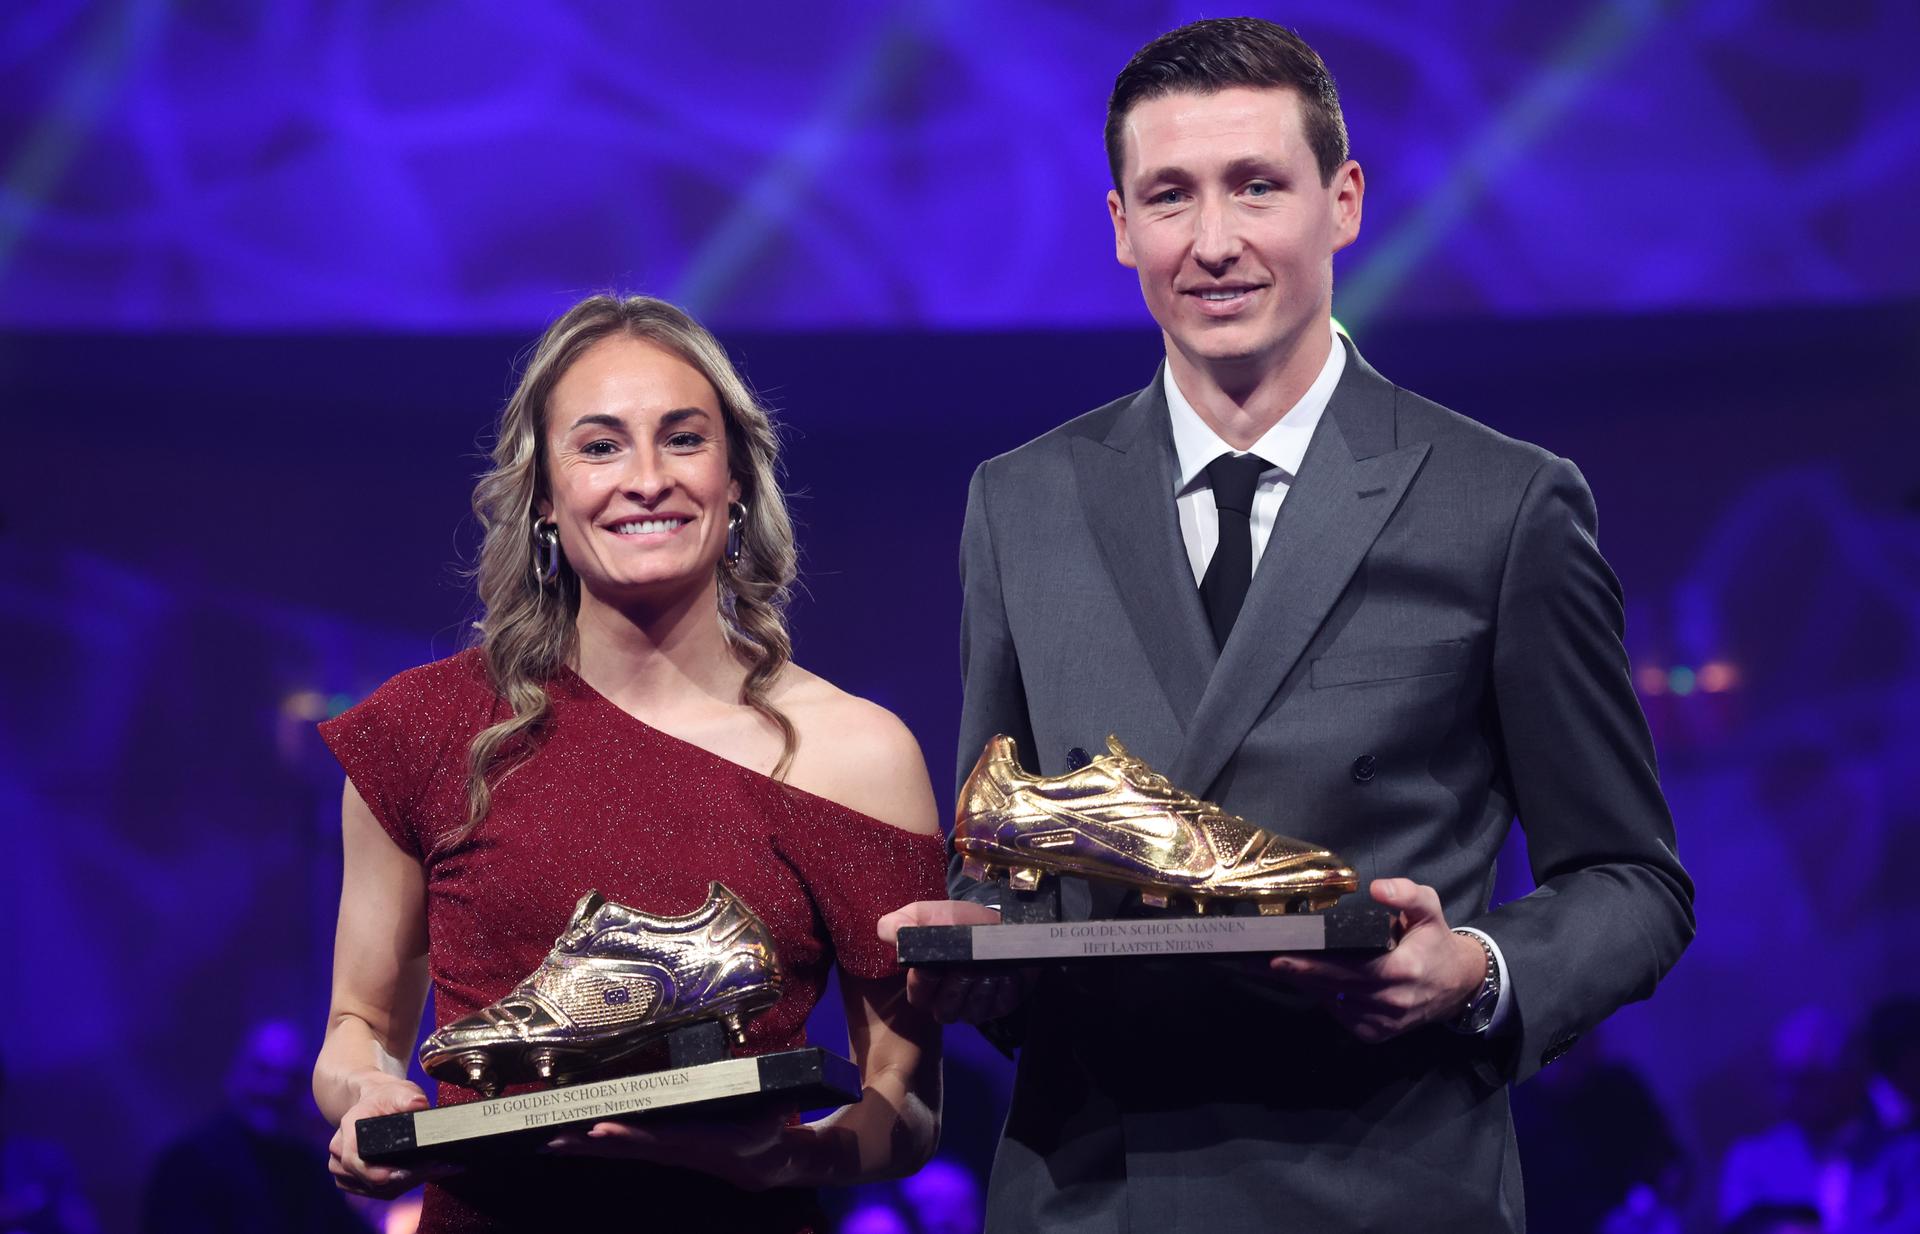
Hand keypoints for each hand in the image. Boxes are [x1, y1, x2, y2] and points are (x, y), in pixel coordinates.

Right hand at [329, 1076, 455, 1198]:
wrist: (376, 1103)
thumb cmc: (387, 1097)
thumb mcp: (399, 1091)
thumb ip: (407, 1097)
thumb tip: (418, 1104)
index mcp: (348, 1129)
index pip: (355, 1159)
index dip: (377, 1172)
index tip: (406, 1173)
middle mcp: (339, 1152)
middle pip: (368, 1179)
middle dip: (406, 1177)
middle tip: (439, 1168)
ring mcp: (343, 1169)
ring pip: (375, 1189)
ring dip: (407, 1184)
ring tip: (437, 1170)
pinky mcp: (353, 1181)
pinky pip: (376, 1192)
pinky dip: (401, 1187)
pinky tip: (424, 1175)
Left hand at [544, 1109, 799, 1189]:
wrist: (763, 1164)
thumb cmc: (766, 1131)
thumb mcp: (772, 1115)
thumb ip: (769, 1106)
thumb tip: (775, 1094)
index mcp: (700, 1140)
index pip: (659, 1137)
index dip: (630, 1134)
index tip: (601, 1128)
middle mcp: (675, 1149)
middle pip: (627, 1146)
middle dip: (591, 1143)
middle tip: (555, 1138)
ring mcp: (665, 1151)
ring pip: (620, 1150)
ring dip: (585, 1146)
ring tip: (550, 1141)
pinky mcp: (660, 1150)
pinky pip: (624, 1148)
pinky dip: (596, 1144)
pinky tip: (572, 1141)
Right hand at [877, 900, 1033, 1024]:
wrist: (998, 921)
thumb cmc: (958, 921)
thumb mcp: (926, 915)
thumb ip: (901, 922)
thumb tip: (887, 932)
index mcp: (924, 985)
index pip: (918, 996)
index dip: (925, 981)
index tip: (934, 964)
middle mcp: (946, 1002)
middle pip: (944, 1009)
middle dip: (957, 983)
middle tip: (968, 961)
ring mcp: (973, 1008)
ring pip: (971, 1011)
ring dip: (981, 984)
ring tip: (989, 964)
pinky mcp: (998, 1007)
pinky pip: (997, 1006)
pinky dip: (1002, 987)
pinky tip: (1005, 972)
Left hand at [1266, 878, 1486, 1042]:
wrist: (1459, 984)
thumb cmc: (1436, 941)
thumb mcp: (1429, 909)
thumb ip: (1407, 894)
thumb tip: (1378, 888)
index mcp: (1401, 972)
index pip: (1347, 970)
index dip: (1311, 965)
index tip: (1278, 957)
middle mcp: (1390, 1002)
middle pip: (1330, 988)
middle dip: (1291, 973)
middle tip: (1253, 961)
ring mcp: (1382, 1023)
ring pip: (1330, 1002)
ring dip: (1303, 984)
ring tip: (1267, 967)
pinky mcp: (1375, 1034)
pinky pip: (1339, 1014)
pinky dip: (1323, 997)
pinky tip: (1306, 979)